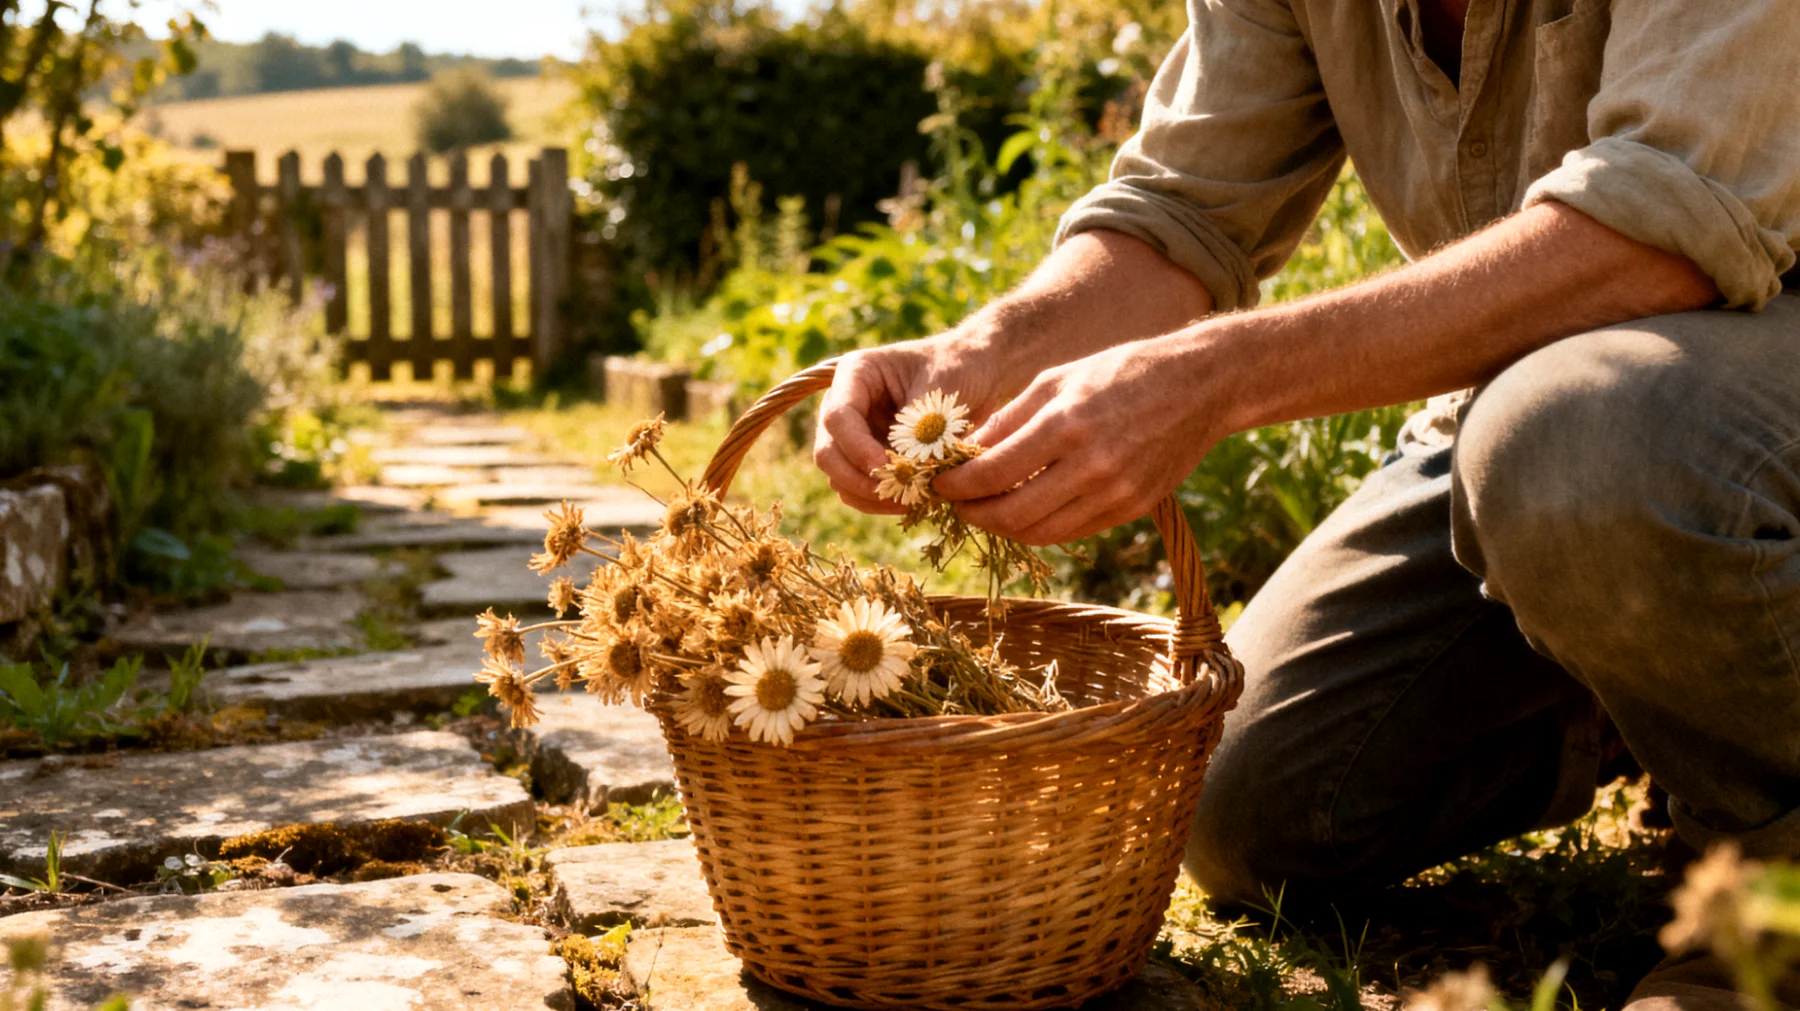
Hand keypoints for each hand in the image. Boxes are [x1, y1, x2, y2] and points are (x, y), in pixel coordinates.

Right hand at [813, 333, 1009, 512]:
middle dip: (858, 479)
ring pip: (838, 477)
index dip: (857, 448)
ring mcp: (853, 434)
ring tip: (911, 500)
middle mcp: (845, 404)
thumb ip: (917, 422)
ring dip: (869, 496)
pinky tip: (910, 502)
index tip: (889, 468)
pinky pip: (857, 490)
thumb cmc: (959, 366)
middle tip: (898, 493)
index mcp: (855, 374)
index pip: (838, 417)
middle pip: (828, 452)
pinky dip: (877, 502)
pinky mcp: (867, 458)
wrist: (975, 372)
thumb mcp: (941, 384)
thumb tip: (902, 466)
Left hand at [933, 337, 1219, 545]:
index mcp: (1066, 422)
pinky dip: (1041, 527)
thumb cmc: (1121, 372)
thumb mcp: (1057, 379)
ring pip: (1041, 532)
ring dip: (1004, 527)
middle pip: (1012, 512)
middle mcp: (1092, 463)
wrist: (1201, 384)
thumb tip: (966, 453)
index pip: (994, 472)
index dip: (958, 485)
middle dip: (974, 513)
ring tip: (987, 510)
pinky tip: (1025, 512)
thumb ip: (1009, 419)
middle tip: (957, 504)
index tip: (939, 484)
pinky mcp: (1133, 508)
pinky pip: (1073, 531)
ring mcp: (1116, 491)